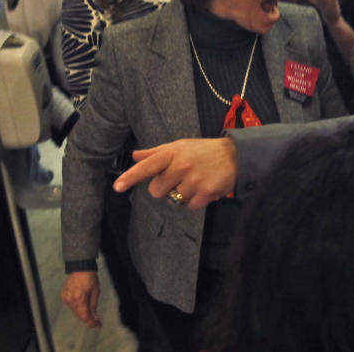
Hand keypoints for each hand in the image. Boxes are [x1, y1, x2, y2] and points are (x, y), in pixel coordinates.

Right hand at [61, 271, 100, 327]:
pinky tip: (83, 306)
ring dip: (82, 313)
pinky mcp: (63, 296)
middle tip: (96, 321)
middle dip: (88, 318)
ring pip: (75, 311)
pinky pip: (71, 306)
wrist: (80, 267)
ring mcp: (66, 298)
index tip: (97, 325)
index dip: (91, 322)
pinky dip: (77, 308)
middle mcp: (70, 300)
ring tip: (91, 314)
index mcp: (79, 298)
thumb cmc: (90, 277)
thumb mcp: (96, 290)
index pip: (85, 315)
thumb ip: (94, 304)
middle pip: (79, 314)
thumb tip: (94, 316)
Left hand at [113, 138, 237, 209]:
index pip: (147, 166)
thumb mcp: (180, 146)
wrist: (236, 155)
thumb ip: (156, 152)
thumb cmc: (203, 151)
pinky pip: (191, 206)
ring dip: (184, 195)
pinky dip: (197, 201)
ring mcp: (194, 180)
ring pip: (174, 200)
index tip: (117, 187)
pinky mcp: (206, 192)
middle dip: (166, 188)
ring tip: (197, 181)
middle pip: (156, 191)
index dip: (131, 177)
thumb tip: (135, 155)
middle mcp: (181, 166)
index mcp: (172, 153)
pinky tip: (205, 188)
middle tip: (181, 178)